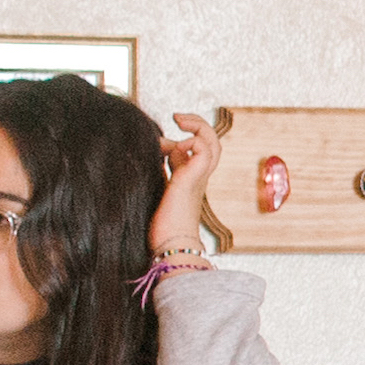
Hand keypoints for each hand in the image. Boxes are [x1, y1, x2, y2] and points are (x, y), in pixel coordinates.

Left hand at [147, 111, 221, 261]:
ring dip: (198, 126)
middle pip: (211, 143)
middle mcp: (197, 177)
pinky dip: (193, 139)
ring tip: (179, 120)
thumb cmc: (159, 228)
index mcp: (188, 181)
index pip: (192, 152)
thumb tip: (152, 150)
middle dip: (197, 123)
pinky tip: (173, 146)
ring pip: (213, 143)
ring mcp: (198, 178)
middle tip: (177, 117)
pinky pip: (204, 149)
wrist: (168, 247)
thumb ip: (155, 173)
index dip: (176, 141)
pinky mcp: (192, 179)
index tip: (156, 143)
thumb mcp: (155, 192)